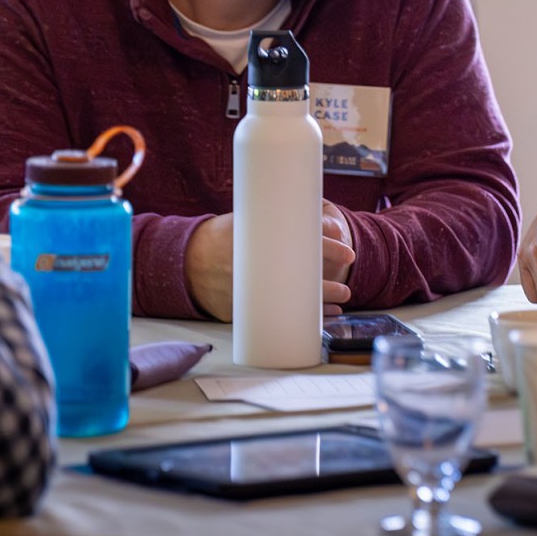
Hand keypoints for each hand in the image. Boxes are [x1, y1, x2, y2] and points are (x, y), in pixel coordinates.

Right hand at [186, 210, 356, 321]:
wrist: (188, 261)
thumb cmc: (223, 237)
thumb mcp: (246, 220)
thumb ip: (277, 220)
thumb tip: (315, 216)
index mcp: (259, 240)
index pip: (303, 242)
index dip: (330, 247)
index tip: (348, 251)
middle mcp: (257, 268)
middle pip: (303, 277)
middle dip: (329, 284)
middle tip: (346, 286)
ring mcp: (251, 292)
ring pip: (295, 301)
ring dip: (322, 304)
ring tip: (341, 298)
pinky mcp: (244, 310)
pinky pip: (279, 318)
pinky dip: (301, 319)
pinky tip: (318, 319)